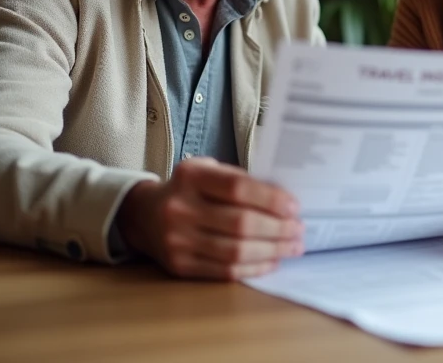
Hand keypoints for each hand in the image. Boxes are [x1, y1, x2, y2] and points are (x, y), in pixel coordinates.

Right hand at [116, 157, 304, 279]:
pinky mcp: (179, 266)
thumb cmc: (188, 190)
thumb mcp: (207, 171)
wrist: (143, 215)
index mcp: (191, 177)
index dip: (270, 200)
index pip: (237, 188)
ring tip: (292, 247)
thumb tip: (283, 200)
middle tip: (299, 230)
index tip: (294, 207)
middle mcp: (180, 209)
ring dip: (271, 251)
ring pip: (235, 251)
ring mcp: (177, 240)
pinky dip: (253, 268)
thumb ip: (238, 180)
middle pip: (240, 224)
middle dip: (278, 229)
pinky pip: (224, 271)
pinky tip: (271, 262)